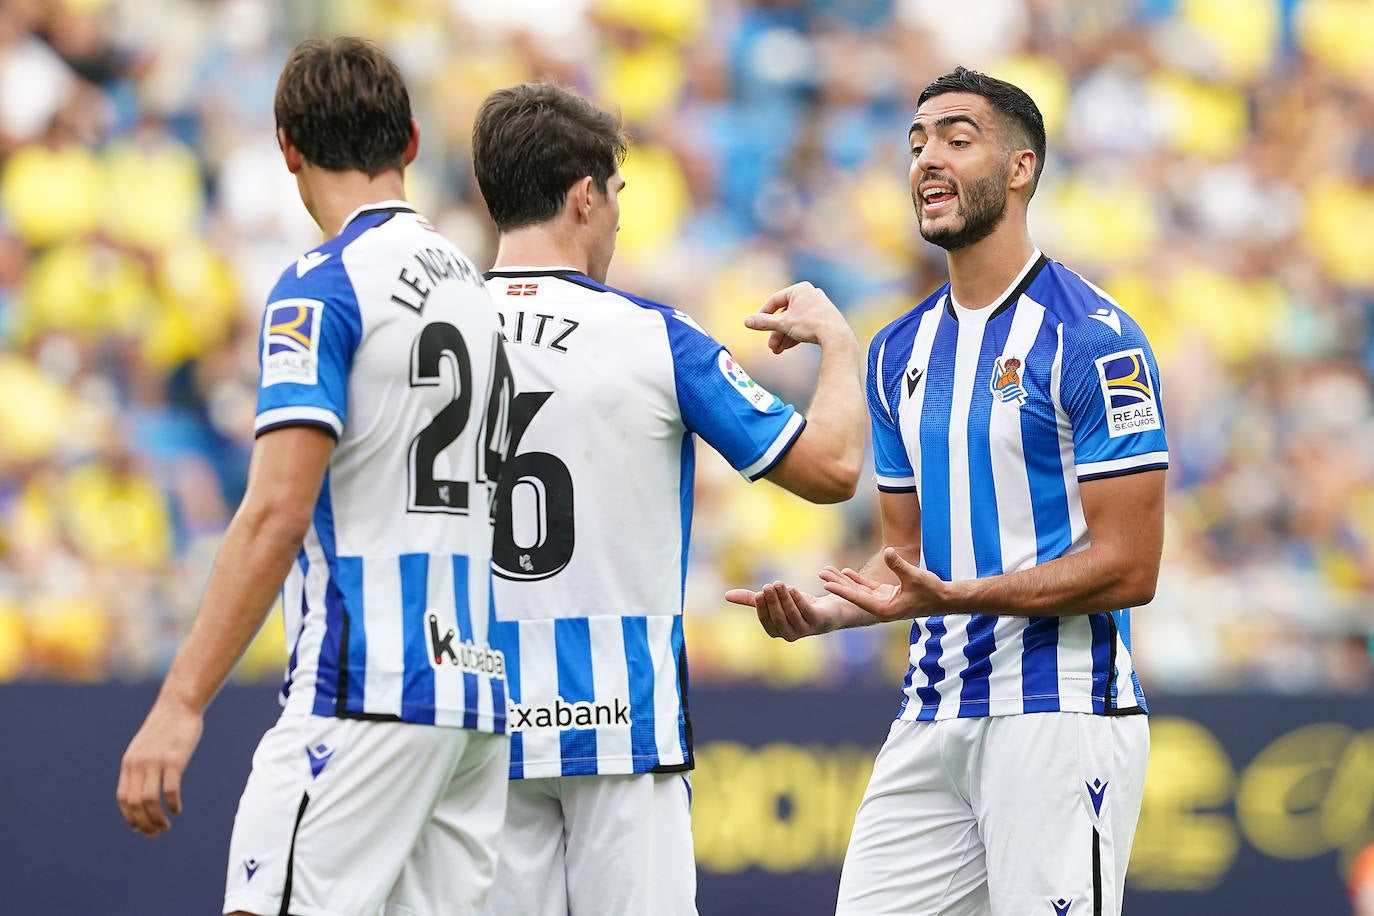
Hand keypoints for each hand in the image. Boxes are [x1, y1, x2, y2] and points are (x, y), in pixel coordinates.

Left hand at [116, 697, 203, 836]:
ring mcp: (155, 762)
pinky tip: (177, 809)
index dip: (131, 818)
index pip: (123, 799)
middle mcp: (138, 764)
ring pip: (149, 800)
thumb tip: (142, 788)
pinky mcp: (174, 760)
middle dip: (144, 824)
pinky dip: (172, 804)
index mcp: (129, 763)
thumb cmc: (166, 728)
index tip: (142, 829)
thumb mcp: (145, 746)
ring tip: (166, 826)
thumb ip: (141, 766)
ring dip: (157, 819)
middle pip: (135, 804)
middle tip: (156, 833)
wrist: (179, 706)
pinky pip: (170, 789)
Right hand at [726, 581, 844, 640]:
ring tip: (779, 583)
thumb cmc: (798, 605)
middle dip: (772, 602)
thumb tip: (726, 596)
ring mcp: (806, 629)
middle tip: (768, 586)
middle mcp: (791, 634)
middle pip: (778, 619)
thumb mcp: (775, 601)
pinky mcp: (819, 621)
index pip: (766, 622)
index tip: (759, 592)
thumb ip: (753, 599)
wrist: (829, 608)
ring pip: (792, 615)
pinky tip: (792, 589)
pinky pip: (806, 612)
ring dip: (784, 598)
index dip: (762, 608)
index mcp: (778, 631)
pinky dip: (798, 600)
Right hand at [745, 282, 854, 353]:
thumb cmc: (810, 325)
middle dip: (776, 332)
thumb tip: (746, 321)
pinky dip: (796, 335)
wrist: (836, 337)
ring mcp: (819, 306)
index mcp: (800, 289)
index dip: (763, 314)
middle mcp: (810, 294)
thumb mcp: (783, 324)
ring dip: (784, 336)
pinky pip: (805, 325)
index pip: (775, 300)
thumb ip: (764, 322)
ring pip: (795, 322)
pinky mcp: (825, 318)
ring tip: (777, 351)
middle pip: (785, 314)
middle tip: (770, 346)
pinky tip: (788, 347)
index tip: (756, 325)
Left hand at [819, 548, 947, 621]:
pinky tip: (845, 572)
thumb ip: (899, 565)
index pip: (858, 598)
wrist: (945, 599)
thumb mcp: (915, 576)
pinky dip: (857, 580)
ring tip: (826, 572)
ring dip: (844, 581)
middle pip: (854, 595)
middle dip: (837, 584)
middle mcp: (881, 608)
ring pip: (859, 591)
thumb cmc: (932, 590)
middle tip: (820, 574)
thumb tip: (888, 551)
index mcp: (885, 609)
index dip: (842, 589)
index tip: (827, 583)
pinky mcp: (887, 596)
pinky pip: (868, 588)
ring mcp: (884, 602)